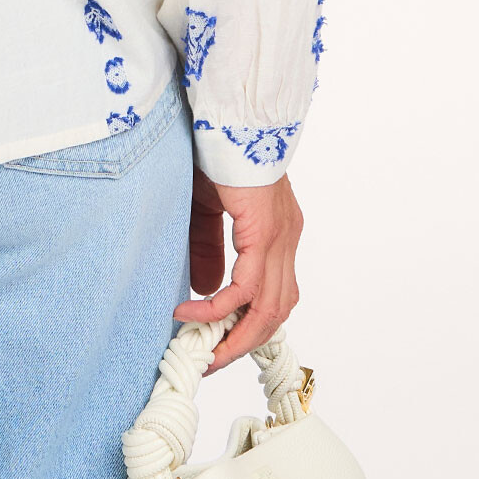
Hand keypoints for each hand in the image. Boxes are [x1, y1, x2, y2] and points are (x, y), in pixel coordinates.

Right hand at [174, 169, 302, 372]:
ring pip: (269, 307)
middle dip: (243, 342)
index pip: (274, 293)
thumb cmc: (214, 152)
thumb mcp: (206, 208)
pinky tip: (192, 312)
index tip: (219, 342)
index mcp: (277, 232)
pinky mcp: (264, 232)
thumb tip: (208, 292)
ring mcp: (280, 236)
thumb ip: (208, 248)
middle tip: (211, 361)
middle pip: (276, 310)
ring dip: (237, 335)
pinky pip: (247, 287)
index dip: (249, 322)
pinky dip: (220, 307)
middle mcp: (286, 238)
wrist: (225, 117)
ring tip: (205, 351)